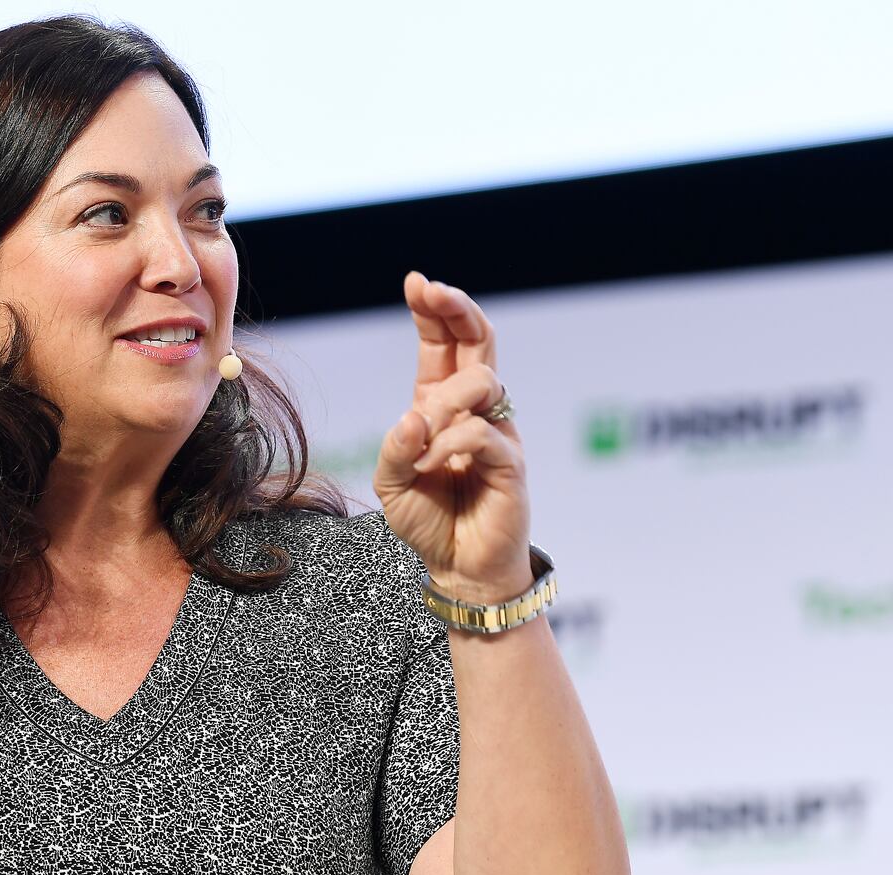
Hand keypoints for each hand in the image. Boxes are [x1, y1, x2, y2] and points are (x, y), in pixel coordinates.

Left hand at [372, 273, 531, 600]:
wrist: (458, 565)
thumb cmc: (428, 518)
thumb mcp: (390, 483)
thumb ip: (394, 448)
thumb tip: (414, 417)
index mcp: (440, 405)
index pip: (441, 346)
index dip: (433, 313)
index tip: (417, 283)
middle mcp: (472, 411)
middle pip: (477, 342)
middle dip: (456, 310)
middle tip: (433, 289)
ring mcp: (496, 432)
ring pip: (481, 382)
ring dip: (443, 402)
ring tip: (422, 440)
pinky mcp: (510, 463)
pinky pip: (482, 433)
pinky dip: (450, 443)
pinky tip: (432, 464)